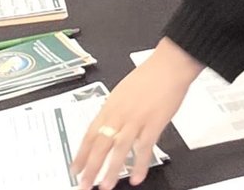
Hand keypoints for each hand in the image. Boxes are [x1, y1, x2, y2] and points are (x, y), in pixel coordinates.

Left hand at [72, 40, 201, 188]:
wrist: (169, 66)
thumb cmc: (149, 76)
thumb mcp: (123, 92)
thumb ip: (114, 111)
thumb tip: (107, 127)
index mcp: (110, 106)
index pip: (89, 134)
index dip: (80, 154)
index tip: (75, 169)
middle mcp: (119, 114)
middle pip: (100, 145)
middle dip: (90, 168)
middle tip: (83, 184)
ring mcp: (136, 120)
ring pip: (119, 150)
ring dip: (111, 170)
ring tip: (106, 186)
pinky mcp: (154, 124)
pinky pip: (144, 148)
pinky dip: (140, 165)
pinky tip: (137, 177)